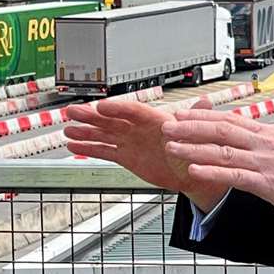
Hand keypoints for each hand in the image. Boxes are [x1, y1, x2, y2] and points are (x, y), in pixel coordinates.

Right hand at [63, 97, 229, 207]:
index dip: (117, 109)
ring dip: (85, 132)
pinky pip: (105, 151)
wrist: (192, 171)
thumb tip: (205, 102)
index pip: (133, 111)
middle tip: (74, 111)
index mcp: (156, 120)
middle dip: (92, 116)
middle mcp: (139, 128)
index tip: (101, 107)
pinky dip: (89, 148)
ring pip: (104, 134)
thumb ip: (196, 117)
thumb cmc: (195, 149)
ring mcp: (131, 141)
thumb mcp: (198, 133)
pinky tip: (74, 145)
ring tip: (67, 129)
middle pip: (112, 120)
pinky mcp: (126, 156)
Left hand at [160, 107, 273, 225]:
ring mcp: (266, 162)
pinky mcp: (268, 183)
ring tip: (172, 146)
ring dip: (194, 147)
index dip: (203, 116)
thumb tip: (244, 139)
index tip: (183, 114)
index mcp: (269, 134)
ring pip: (223, 150)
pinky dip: (211, 171)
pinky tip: (195, 169)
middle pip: (222, 129)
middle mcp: (266, 143)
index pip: (231, 119)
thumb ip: (264, 145)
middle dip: (191, 127)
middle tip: (168, 125)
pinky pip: (234, 175)